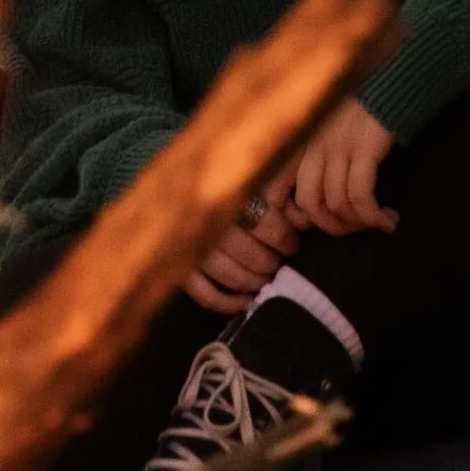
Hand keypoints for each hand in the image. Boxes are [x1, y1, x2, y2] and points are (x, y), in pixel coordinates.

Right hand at [185, 169, 300, 312]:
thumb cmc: (221, 171)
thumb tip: (302, 219)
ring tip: (266, 277)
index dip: (285, 239)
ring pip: (229, 275)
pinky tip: (246, 299)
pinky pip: (205, 294)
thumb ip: (278, 184)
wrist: (167, 180)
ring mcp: (188, 246)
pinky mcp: (178, 267)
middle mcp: (205, 219)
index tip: (292, 243)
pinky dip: (228, 302)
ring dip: (253, 281)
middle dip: (270, 262)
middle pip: (250, 254)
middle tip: (280, 262)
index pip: (267, 226)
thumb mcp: (253, 168)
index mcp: (226, 191)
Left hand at [291, 98, 398, 237]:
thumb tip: (309, 208)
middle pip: (309, 203)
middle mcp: (314, 148)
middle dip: (332, 225)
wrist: (387, 87)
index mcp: (302, 147)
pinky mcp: (363, 148)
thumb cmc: (360, 116)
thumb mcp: (327, 137)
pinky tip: (387, 219)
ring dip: (359, 223)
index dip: (290, 215)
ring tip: (377, 222)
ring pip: (337, 203)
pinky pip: (360, 194)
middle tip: (355, 228)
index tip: (314, 225)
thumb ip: (314, 164)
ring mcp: (338, 148)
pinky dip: (373, 215)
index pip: (275, 189)